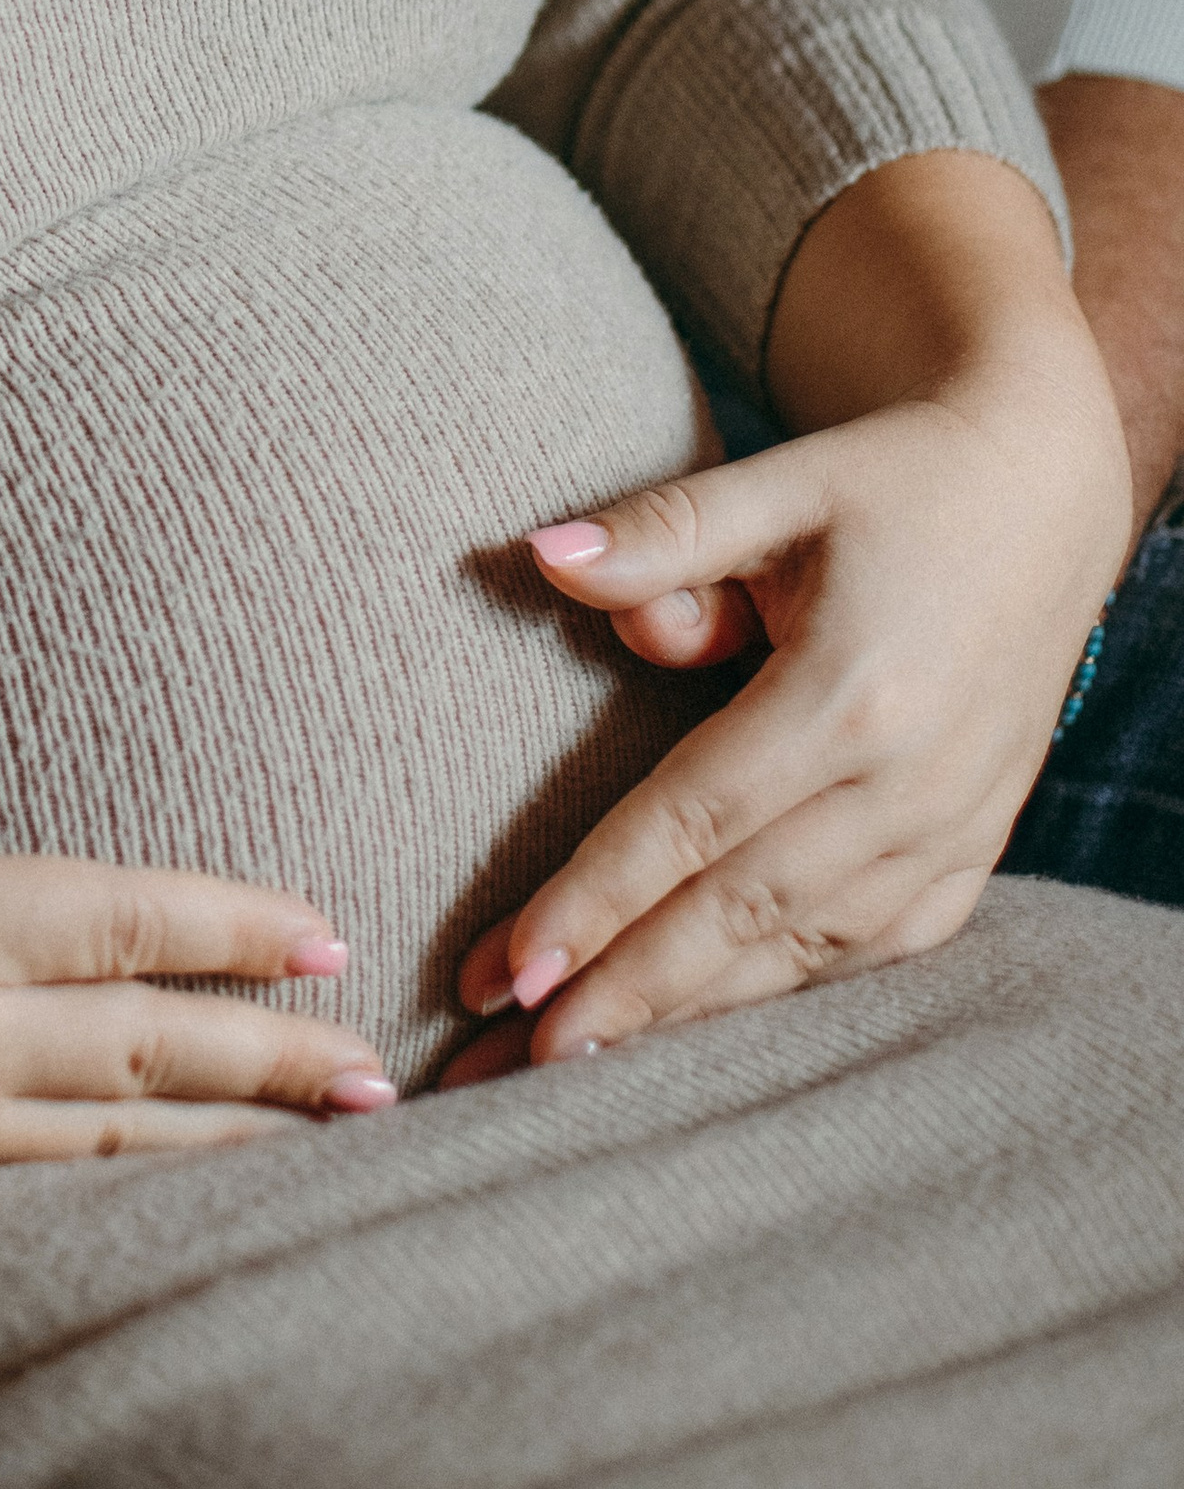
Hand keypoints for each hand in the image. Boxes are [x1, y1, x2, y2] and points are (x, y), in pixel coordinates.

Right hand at [0, 534, 392, 1305]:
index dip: (226, 928)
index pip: (111, 926)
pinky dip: (111, 1185)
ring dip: (217, 1137)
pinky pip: (27, 1187)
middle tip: (383, 1077)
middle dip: (271, 1061)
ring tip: (311, 1147)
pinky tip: (141, 1190)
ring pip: (102, 1137)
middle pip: (142, 1050)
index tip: (325, 937)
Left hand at [448, 156, 1129, 1080]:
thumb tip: (541, 559)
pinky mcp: (971, 854)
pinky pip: (863, 953)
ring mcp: (949, 833)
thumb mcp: (782, 483)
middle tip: (507, 1065)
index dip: (592, 905)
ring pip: (796, 954)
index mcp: (851, 695)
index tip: (503, 971)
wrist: (1046, 494)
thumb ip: (663, 532)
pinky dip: (777, 994)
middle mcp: (906, 786)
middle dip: (615, 999)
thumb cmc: (894, 481)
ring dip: (684, 1018)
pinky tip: (698, 1026)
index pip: (691, 825)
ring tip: (571, 1067)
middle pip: (733, 916)